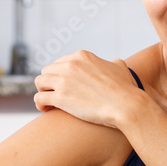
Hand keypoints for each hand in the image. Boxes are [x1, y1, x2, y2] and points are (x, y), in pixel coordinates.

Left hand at [34, 50, 148, 127]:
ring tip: (49, 102)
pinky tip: (46, 109)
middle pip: (48, 70)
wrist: (126, 105)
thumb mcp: (119, 68)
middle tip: (55, 94)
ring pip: (40, 82)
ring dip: (43, 91)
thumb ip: (110, 63)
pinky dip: (40, 103)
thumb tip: (112, 64)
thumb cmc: (126, 90)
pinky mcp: (60, 97)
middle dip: (50, 82)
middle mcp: (71, 65)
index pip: (61, 62)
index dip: (61, 74)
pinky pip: (39, 97)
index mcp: (82, 56)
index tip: (64, 84)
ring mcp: (64, 80)